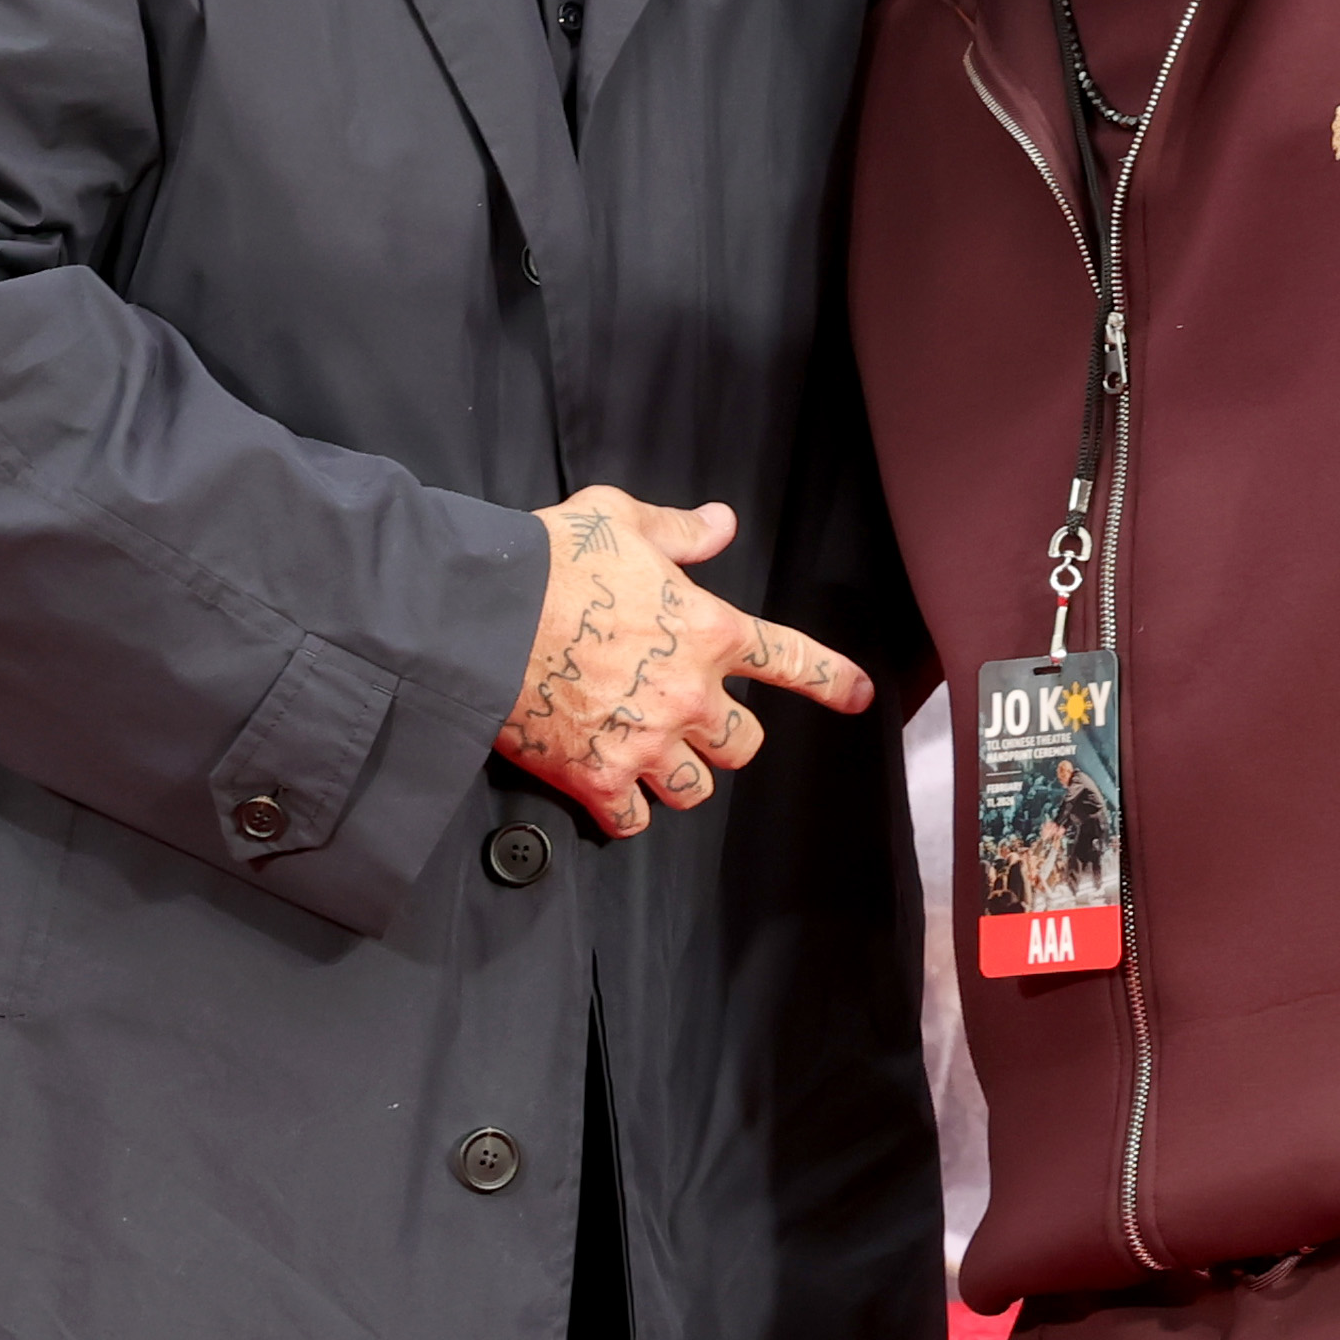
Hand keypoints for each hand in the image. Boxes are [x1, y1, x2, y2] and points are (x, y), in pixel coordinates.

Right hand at [499, 488, 873, 838]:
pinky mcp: (598, 778)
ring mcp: (647, 743)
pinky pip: (635, 821)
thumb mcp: (620, 518)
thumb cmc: (549, 562)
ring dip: (681, 777)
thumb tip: (720, 523)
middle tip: (691, 720)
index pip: (792, 660)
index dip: (833, 681)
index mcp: (708, 629)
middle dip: (724, 735)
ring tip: (653, 757)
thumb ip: (679, 530)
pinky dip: (627, 812)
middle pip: (743, 744)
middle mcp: (689, 694)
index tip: (859, 696)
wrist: (480, 616)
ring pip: (697, 789)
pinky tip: (611, 791)